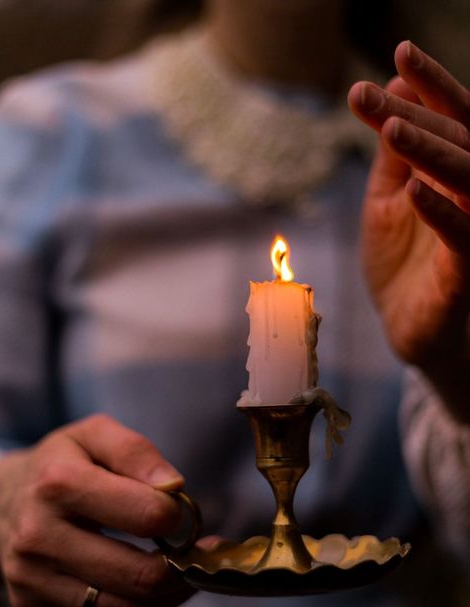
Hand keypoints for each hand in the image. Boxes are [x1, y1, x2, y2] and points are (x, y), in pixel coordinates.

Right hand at [0, 415, 197, 606]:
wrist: (2, 497)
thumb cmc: (62, 463)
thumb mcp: (96, 435)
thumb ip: (137, 452)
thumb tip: (174, 488)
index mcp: (60, 483)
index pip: (146, 516)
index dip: (178, 516)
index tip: (184, 511)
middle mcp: (40, 535)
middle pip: (138, 574)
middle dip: (182, 566)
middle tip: (197, 552)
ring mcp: (31, 576)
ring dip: (167, 595)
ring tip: (184, 572)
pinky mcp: (31, 604)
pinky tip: (155, 588)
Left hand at [348, 41, 469, 419]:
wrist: (407, 325)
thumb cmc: (401, 261)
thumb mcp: (387, 199)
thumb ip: (393, 154)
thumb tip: (391, 88)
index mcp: (452, 174)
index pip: (450, 119)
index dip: (429, 86)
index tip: (397, 55)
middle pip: (457, 141)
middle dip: (416, 114)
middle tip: (371, 94)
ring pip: (466, 180)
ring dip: (431, 151)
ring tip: (391, 127)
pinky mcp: (467, 271)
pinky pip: (462, 237)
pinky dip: (440, 211)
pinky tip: (414, 189)